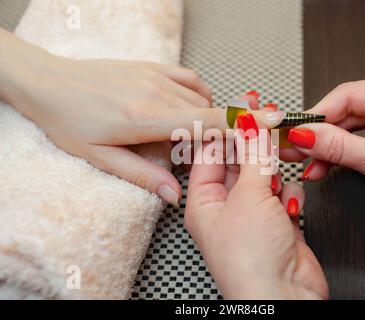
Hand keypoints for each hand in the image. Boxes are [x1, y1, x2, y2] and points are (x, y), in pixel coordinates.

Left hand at [0, 29, 284, 205]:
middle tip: (228, 150)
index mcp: (146, 117)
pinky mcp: (152, 66)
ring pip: (201, 96)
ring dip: (208, 116)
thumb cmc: (68, 120)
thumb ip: (143, 176)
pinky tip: (191, 107)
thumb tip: (173, 193)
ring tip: (197, 136)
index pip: (207, 121)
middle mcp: (156, 93)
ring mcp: (155, 76)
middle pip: (209, 111)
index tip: (269, 124)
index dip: (242, 125)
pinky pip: (189, 78)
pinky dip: (199, 93)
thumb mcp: (101, 157)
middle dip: (225, 131)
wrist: (48, 83)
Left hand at [185, 122, 327, 298]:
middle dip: (256, 141)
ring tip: (283, 152)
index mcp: (203, 202)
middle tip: (269, 115)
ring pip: (264, 174)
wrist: (285, 297)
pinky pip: (283, 192)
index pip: (212, 152)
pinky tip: (290, 200)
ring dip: (274, 167)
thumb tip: (251, 122)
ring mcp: (253, 215)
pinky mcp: (277, 222)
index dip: (228, 127)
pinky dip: (289, 191)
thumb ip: (254, 155)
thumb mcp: (249, 197)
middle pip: (240, 161)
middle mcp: (226, 207)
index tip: (244, 105)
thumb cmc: (250, 262)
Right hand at [285, 70, 364, 208]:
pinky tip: (320, 163)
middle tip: (290, 150)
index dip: (313, 117)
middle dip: (315, 135)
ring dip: (322, 146)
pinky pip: (348, 131)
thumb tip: (303, 135)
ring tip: (305, 164)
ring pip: (340, 123)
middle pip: (339, 110)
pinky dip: (334, 149)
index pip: (345, 97)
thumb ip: (340, 148)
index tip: (290, 133)